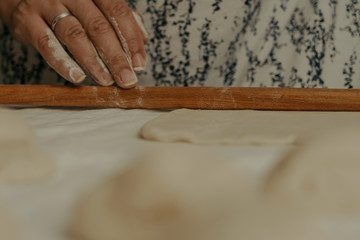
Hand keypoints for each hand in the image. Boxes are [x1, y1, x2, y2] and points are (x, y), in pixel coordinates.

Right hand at [0, 0, 147, 87]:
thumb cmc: (67, 2)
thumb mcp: (95, 5)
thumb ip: (120, 19)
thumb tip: (144, 39)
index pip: (118, 12)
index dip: (131, 40)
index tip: (140, 64)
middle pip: (99, 27)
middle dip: (116, 57)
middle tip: (127, 79)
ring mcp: (47, 4)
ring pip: (75, 35)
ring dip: (93, 62)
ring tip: (106, 81)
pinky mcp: (26, 20)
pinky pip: (46, 43)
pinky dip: (63, 62)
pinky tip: (77, 76)